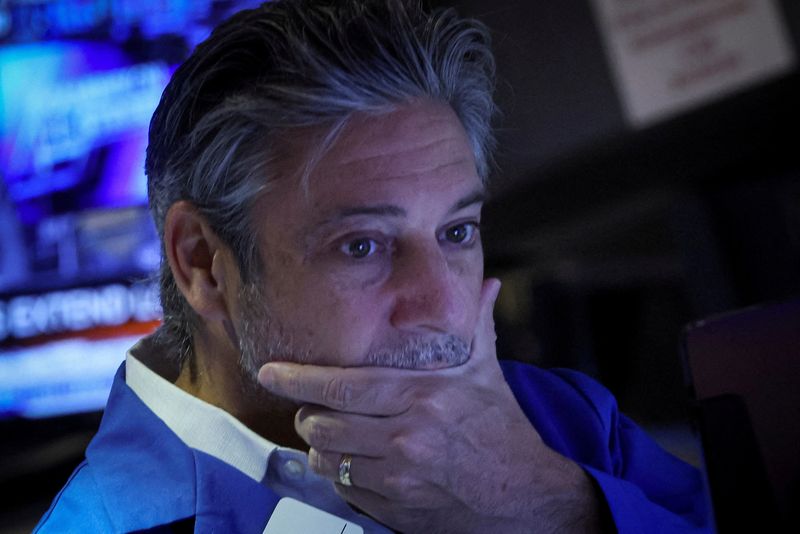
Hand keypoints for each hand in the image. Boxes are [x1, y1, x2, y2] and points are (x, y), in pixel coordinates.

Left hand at [258, 279, 602, 532]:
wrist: (525, 497)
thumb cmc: (503, 430)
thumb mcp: (488, 373)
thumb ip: (478, 325)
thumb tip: (488, 283)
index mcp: (422, 397)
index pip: (340, 385)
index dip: (297, 379)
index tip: (270, 372)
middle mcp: (405, 438)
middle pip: (321, 424)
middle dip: (309, 414)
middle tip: (317, 407)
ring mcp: (397, 477)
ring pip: (325, 459)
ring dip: (321, 446)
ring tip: (336, 435)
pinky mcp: (393, 507)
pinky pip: (343, 488)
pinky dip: (341, 473)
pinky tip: (359, 462)